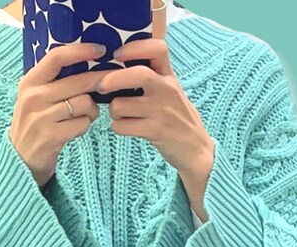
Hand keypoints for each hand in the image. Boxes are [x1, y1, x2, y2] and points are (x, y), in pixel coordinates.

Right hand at [10, 40, 108, 188]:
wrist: (20, 160)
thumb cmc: (35, 125)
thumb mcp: (36, 98)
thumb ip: (55, 82)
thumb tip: (89, 65)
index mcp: (30, 82)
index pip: (57, 57)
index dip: (81, 51)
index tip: (100, 50)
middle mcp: (34, 97)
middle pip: (78, 82)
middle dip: (99, 82)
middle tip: (110, 84)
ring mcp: (41, 117)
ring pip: (83, 103)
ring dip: (91, 110)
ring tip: (86, 115)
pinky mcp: (51, 137)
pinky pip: (82, 124)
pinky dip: (85, 126)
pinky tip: (77, 129)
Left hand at [95, 36, 214, 217]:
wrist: (196, 149)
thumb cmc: (177, 118)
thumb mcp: (171, 90)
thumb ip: (153, 75)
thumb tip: (118, 65)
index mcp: (169, 76)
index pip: (157, 48)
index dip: (134, 47)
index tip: (117, 54)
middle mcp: (167, 90)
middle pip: (136, 74)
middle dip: (112, 79)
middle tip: (100, 86)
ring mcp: (161, 111)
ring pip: (120, 104)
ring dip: (113, 111)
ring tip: (120, 114)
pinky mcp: (155, 131)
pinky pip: (122, 126)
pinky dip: (118, 127)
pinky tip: (126, 128)